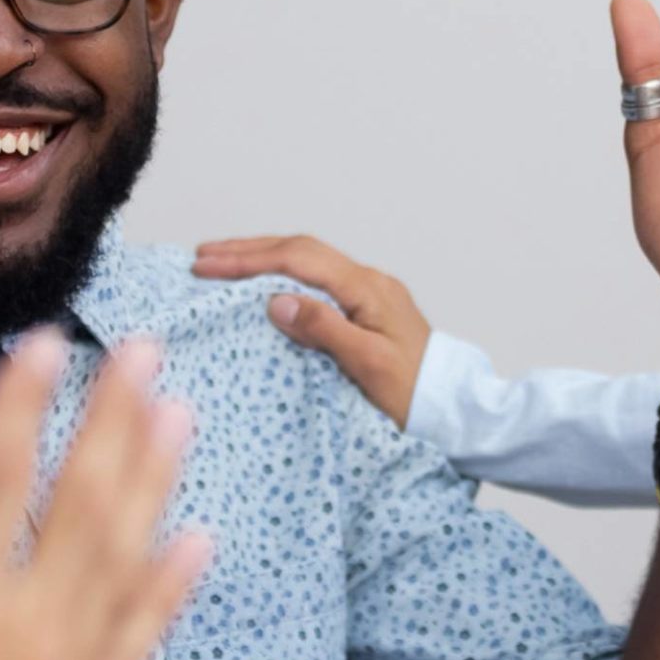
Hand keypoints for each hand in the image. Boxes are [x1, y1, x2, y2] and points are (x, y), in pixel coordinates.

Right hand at [0, 332, 208, 659]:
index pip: (1, 477)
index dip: (24, 401)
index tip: (44, 341)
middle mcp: (29, 640)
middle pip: (87, 503)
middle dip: (117, 419)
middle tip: (146, 351)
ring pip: (129, 560)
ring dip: (158, 481)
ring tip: (182, 414)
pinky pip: (142, 642)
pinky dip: (172, 588)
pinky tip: (194, 544)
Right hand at [191, 235, 430, 427]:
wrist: (456, 408)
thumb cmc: (416, 395)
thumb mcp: (369, 365)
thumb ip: (324, 329)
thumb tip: (276, 300)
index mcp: (367, 289)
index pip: (298, 260)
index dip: (248, 260)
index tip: (206, 266)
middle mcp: (369, 282)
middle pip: (300, 251)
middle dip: (248, 251)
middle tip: (202, 257)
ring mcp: (369, 294)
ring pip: (308, 262)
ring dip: (264, 258)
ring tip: (223, 263)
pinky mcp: (367, 310)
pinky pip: (317, 280)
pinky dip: (283, 275)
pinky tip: (264, 286)